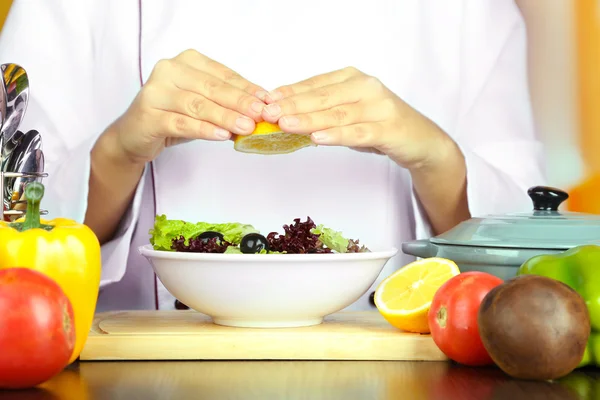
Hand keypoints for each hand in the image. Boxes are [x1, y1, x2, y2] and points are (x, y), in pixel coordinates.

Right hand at [109, 49, 266, 164]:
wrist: (134, 135)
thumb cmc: (172, 116)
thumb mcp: (203, 105)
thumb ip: (226, 103)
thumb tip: (260, 110)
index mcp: (186, 61)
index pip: (222, 74)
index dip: (247, 88)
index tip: (267, 101)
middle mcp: (168, 70)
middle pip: (212, 88)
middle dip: (240, 102)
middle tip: (261, 115)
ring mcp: (156, 92)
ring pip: (198, 105)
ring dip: (226, 117)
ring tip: (247, 128)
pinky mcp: (149, 115)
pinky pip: (182, 123)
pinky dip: (205, 130)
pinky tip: (223, 136)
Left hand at [260, 67, 455, 170]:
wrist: (420, 140)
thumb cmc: (379, 125)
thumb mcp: (348, 114)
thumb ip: (322, 112)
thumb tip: (284, 115)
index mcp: (353, 79)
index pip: (316, 84)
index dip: (290, 92)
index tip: (266, 100)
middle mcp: (366, 87)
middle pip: (323, 98)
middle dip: (293, 105)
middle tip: (269, 113)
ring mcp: (379, 107)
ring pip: (338, 114)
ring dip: (309, 120)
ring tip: (286, 124)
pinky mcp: (388, 128)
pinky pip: (358, 132)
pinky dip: (336, 135)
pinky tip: (318, 138)